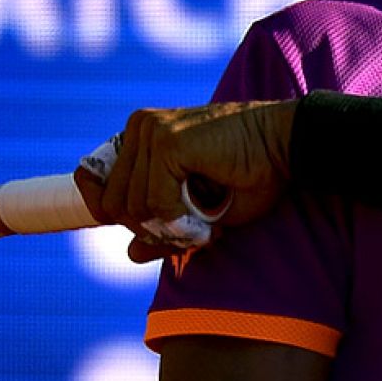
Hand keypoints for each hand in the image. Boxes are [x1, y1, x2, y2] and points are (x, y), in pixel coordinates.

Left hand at [78, 100, 296, 261]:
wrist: (287, 145)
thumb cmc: (250, 174)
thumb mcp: (199, 211)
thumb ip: (162, 227)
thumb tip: (130, 253)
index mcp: (140, 135)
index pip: (93, 181)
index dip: (105, 212)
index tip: (141, 231)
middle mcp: (139, 127)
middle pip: (112, 204)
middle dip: (150, 228)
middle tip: (191, 229)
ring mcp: (150, 131)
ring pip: (132, 206)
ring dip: (170, 227)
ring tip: (205, 221)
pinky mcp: (168, 142)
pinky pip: (156, 202)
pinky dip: (181, 220)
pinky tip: (207, 216)